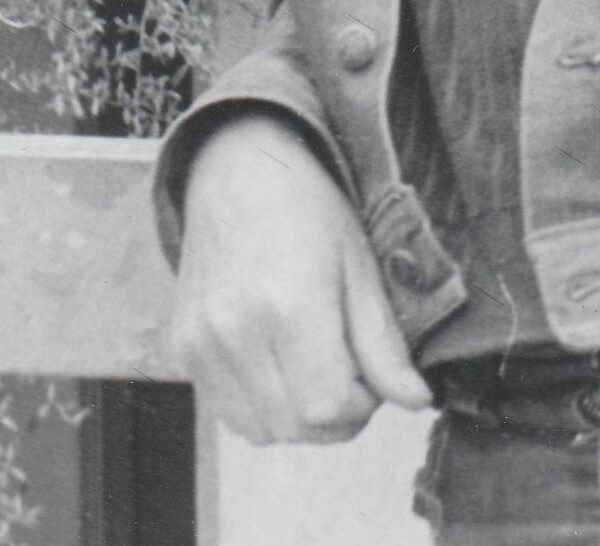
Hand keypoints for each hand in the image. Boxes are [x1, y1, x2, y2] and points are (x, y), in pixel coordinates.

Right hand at [170, 111, 432, 443]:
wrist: (237, 169)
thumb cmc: (308, 208)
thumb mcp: (360, 265)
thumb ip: (384, 343)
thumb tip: (417, 401)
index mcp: (289, 306)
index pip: (329, 408)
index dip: (363, 405)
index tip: (373, 375)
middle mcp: (236, 332)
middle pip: (295, 428)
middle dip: (336, 415)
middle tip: (350, 370)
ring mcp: (201, 344)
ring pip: (260, 430)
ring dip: (298, 416)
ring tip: (316, 364)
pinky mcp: (182, 348)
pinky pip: (227, 411)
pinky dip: (262, 406)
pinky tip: (279, 361)